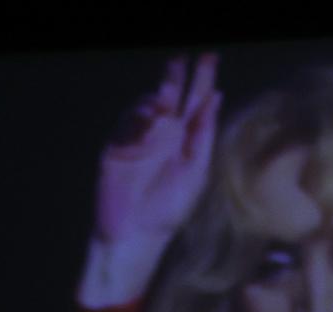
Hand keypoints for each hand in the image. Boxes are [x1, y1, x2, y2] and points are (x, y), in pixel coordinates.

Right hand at [78, 53, 221, 306]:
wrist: (136, 235)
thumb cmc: (170, 209)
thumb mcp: (196, 171)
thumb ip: (204, 134)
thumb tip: (216, 97)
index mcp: (185, 139)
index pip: (195, 103)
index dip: (202, 80)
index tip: (209, 57)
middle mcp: (162, 134)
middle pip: (169, 97)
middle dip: (175, 76)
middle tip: (181, 58)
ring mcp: (137, 139)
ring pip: (144, 107)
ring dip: (153, 99)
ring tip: (161, 100)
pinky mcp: (116, 148)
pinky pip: (124, 125)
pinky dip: (134, 118)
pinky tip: (146, 117)